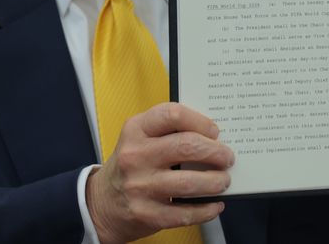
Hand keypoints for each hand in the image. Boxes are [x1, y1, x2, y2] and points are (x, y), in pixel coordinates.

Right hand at [86, 102, 233, 243]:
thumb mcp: (139, 139)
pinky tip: (214, 205)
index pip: (173, 114)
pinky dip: (206, 209)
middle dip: (215, 152)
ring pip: (190, 182)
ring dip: (215, 182)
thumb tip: (212, 137)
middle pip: (186, 146)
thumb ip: (169, 132)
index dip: (200, 122)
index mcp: (136, 130)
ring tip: (223, 181)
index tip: (214, 131)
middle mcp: (135, 156)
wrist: (101, 203)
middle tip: (226, 157)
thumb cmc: (130, 166)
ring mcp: (140, 186)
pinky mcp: (146, 213)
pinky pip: (185, 213)